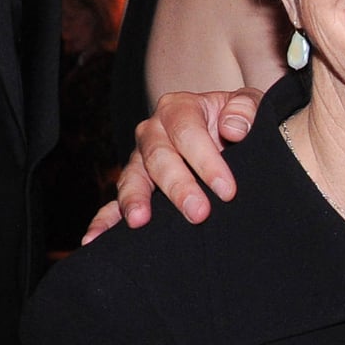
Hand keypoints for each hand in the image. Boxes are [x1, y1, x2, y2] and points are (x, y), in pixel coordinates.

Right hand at [82, 88, 262, 242]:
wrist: (231, 135)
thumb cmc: (239, 120)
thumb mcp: (250, 106)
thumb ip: (245, 110)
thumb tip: (232, 128)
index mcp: (179, 108)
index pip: (188, 132)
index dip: (207, 161)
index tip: (227, 190)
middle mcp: (153, 132)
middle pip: (159, 158)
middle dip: (178, 187)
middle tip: (199, 213)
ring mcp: (140, 160)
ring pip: (132, 178)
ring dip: (135, 200)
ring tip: (140, 221)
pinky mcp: (135, 186)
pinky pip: (114, 203)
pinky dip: (104, 221)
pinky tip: (94, 239)